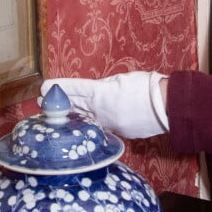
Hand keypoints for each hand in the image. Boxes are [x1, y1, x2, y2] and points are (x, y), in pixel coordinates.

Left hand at [42, 72, 167, 139]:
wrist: (168, 106)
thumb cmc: (147, 87)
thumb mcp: (121, 80)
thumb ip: (104, 87)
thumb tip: (93, 94)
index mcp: (102, 93)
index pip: (75, 89)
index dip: (60, 87)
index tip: (45, 87)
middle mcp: (102, 110)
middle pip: (75, 105)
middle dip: (59, 103)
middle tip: (44, 102)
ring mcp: (109, 123)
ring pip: (85, 118)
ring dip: (71, 116)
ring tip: (58, 114)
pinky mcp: (118, 131)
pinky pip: (100, 127)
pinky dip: (89, 124)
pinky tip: (80, 124)